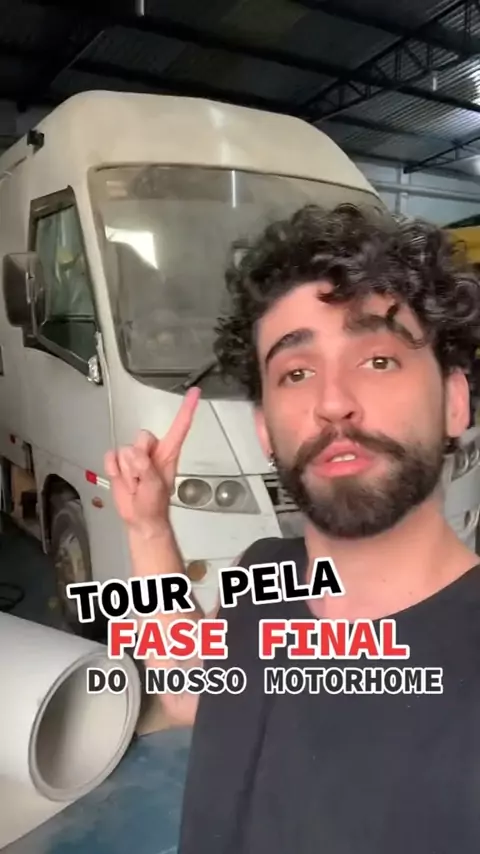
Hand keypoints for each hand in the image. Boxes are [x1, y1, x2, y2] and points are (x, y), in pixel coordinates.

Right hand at [104, 387, 200, 536]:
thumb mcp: (154, 485)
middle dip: (138, 457)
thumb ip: (145, 467)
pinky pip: (110, 457)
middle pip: (141, 437)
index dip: (187, 408)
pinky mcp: (119, 463)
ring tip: (134, 482)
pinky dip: (114, 470)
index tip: (194, 392)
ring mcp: (135, 456)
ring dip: (127, 469)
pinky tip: (123, 480)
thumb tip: (132, 455)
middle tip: (142, 478)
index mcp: (168, 453)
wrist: (140, 518)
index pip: (180, 426)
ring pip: (124, 449)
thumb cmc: (154, 504)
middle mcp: (153, 451)